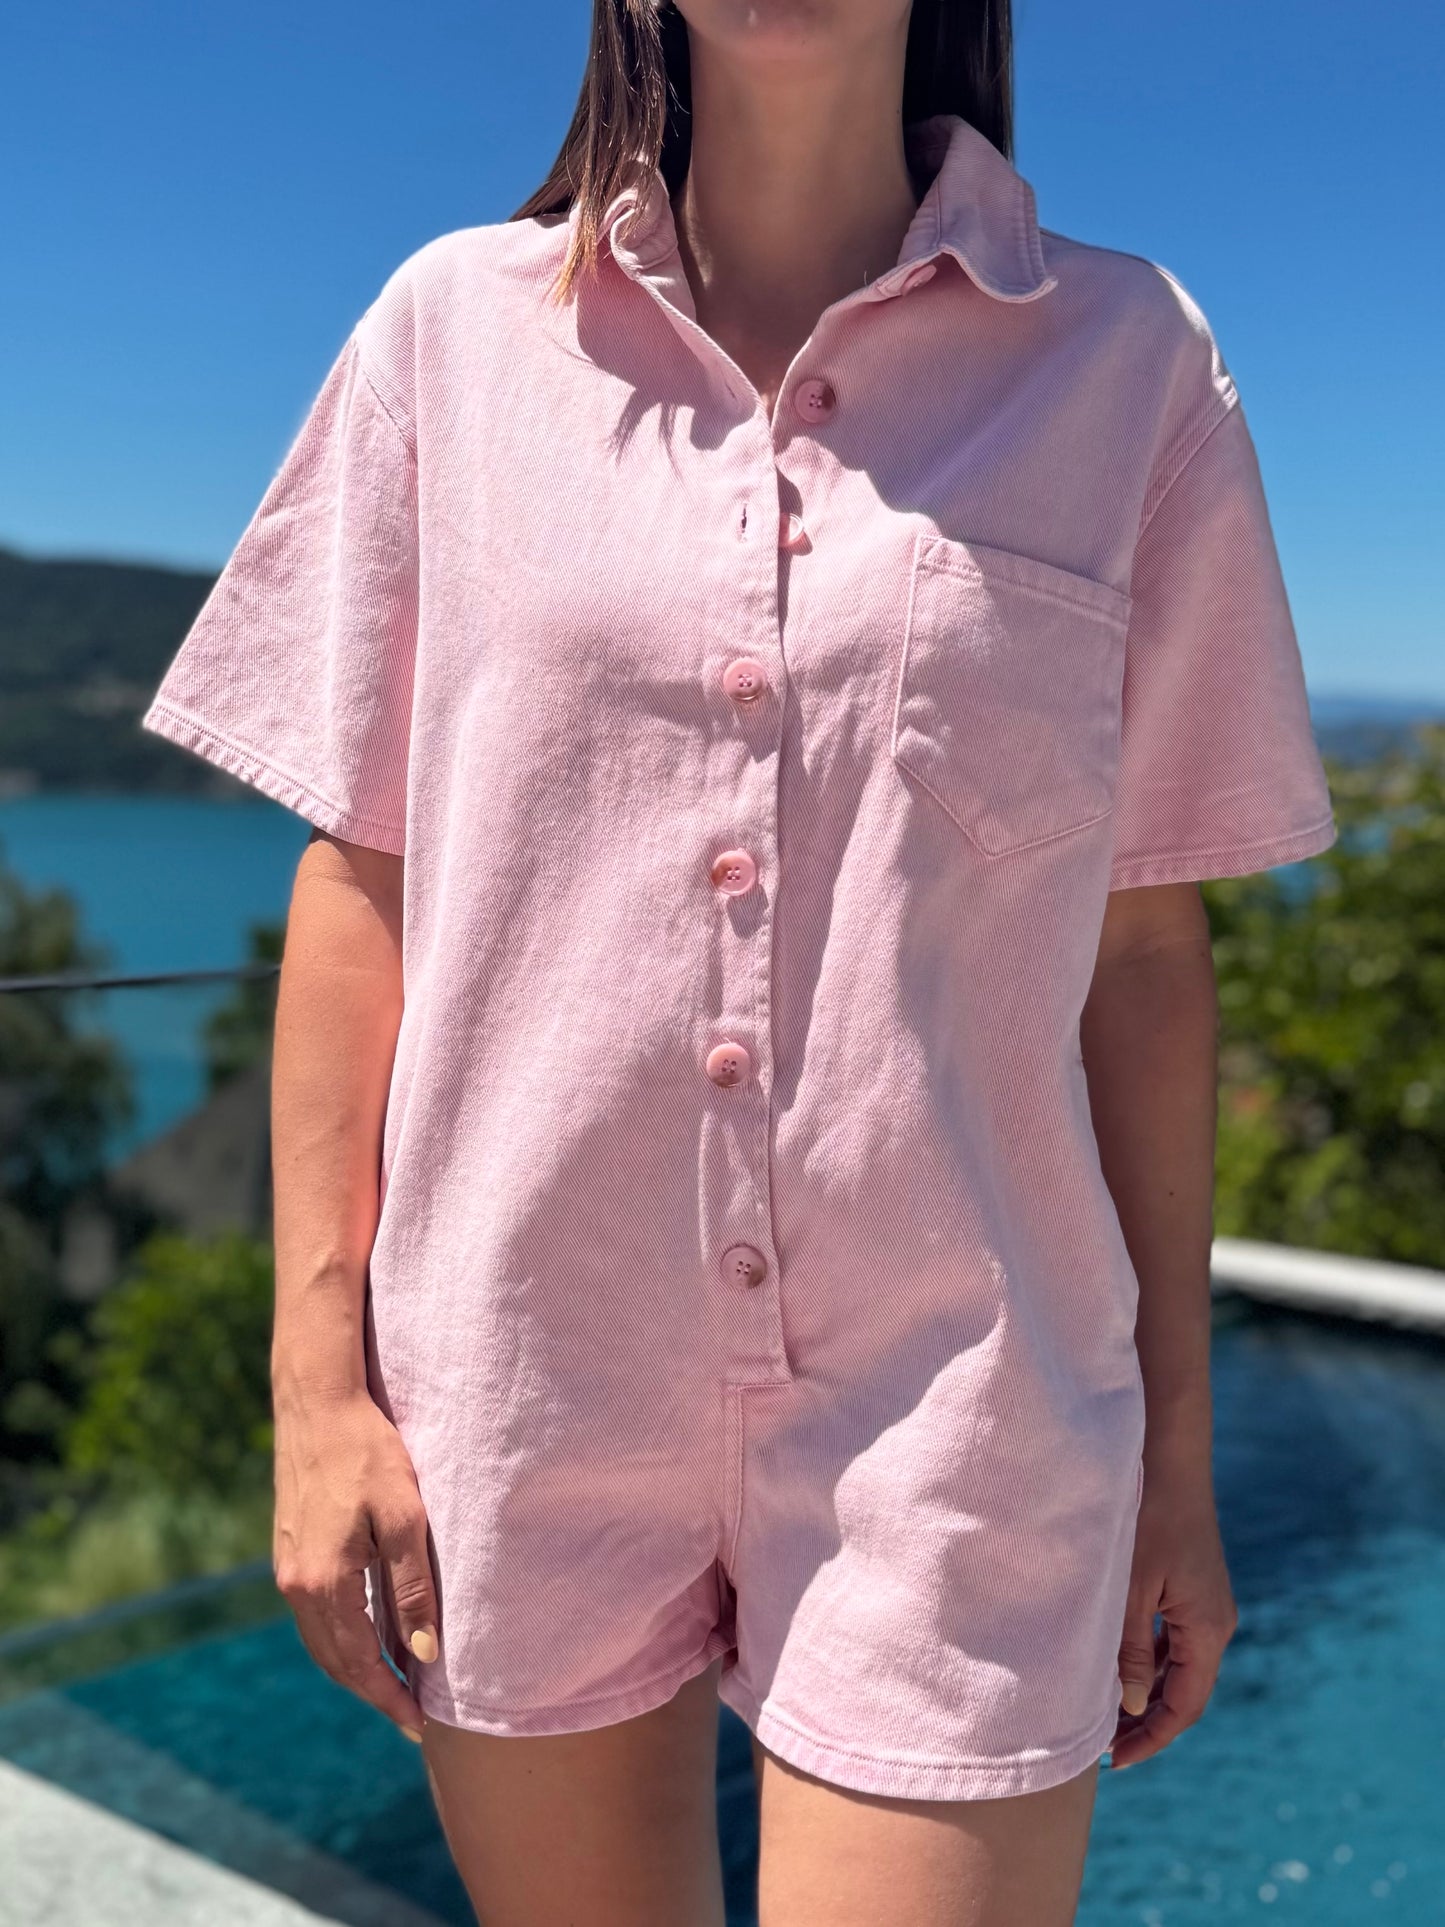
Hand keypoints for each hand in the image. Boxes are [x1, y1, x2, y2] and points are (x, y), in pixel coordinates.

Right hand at [272, 1386, 439, 1741]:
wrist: (317, 1403)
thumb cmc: (369, 1453)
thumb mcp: (405, 1517)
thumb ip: (413, 1589)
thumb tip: (424, 1653)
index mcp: (324, 1583)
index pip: (359, 1664)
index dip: (390, 1697)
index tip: (418, 1724)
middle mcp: (296, 1584)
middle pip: (335, 1661)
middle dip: (373, 1692)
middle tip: (410, 1715)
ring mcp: (287, 1568)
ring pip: (321, 1640)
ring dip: (355, 1667)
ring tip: (395, 1683)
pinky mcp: (289, 1550)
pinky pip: (315, 1614)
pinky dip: (341, 1637)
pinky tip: (368, 1635)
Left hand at [1110, 1442, 1237, 1769]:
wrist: (1167, 1453)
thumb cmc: (1145, 1515)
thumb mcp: (1128, 1589)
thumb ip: (1131, 1651)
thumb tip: (1134, 1708)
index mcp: (1209, 1629)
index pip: (1186, 1706)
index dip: (1152, 1739)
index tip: (1114, 1762)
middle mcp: (1216, 1621)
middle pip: (1185, 1691)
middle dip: (1147, 1722)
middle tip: (1103, 1747)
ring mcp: (1206, 1601)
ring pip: (1178, 1664)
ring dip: (1146, 1691)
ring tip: (1103, 1713)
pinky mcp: (1192, 1584)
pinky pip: (1173, 1637)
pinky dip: (1149, 1659)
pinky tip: (1117, 1664)